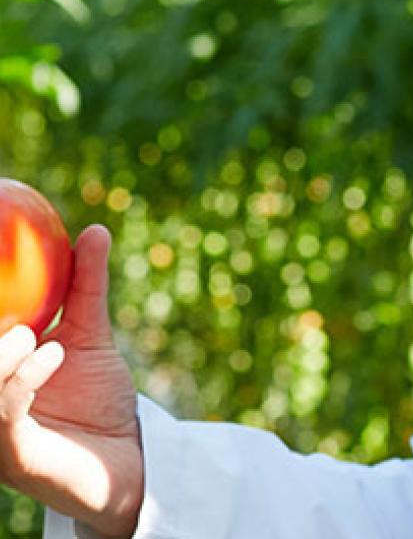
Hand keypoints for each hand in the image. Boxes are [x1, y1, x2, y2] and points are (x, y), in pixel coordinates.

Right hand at [0, 224, 142, 538]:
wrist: (128, 454)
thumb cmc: (97, 397)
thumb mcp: (88, 332)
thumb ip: (85, 284)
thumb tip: (94, 229)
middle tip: (6, 317)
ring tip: (29, 334)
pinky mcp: (13, 456)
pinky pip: (4, 414)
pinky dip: (22, 378)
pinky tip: (52, 354)